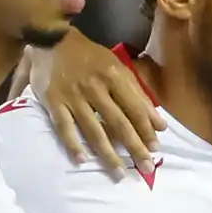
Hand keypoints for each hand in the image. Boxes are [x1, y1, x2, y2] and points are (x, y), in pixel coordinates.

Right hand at [31, 27, 158, 175]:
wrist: (52, 38)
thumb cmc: (90, 56)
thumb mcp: (118, 68)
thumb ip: (139, 95)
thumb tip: (159, 124)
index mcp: (114, 77)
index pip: (135, 109)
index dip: (146, 130)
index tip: (156, 149)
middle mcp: (95, 87)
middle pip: (118, 123)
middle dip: (133, 147)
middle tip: (145, 168)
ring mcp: (73, 96)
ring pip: (93, 130)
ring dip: (107, 154)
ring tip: (119, 173)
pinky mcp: (53, 101)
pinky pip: (64, 127)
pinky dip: (73, 144)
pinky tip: (83, 161)